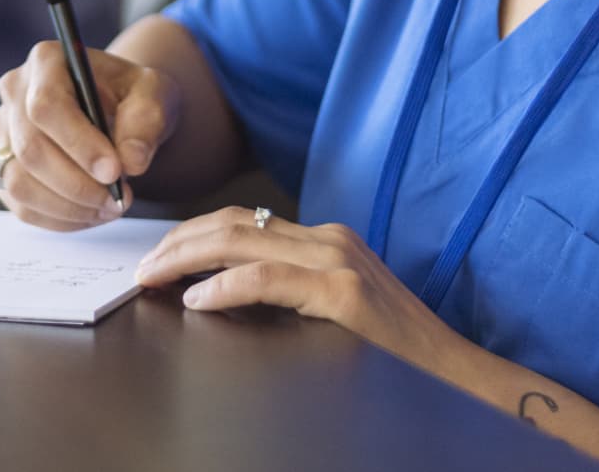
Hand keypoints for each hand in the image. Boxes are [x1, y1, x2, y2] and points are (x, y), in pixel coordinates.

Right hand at [0, 41, 181, 230]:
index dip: (78, 144)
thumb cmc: (132, 97)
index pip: (46, 106)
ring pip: (19, 183)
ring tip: (109, 207)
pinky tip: (89, 213)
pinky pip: (19, 205)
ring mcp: (1, 131)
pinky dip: (58, 219)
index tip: (114, 172)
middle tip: (119, 199)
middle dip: (77, 184)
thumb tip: (131, 161)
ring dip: (68, 207)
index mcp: (46, 61)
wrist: (117, 110)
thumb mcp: (154, 95)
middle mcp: (14, 91)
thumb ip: (146, 121)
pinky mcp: (0, 166)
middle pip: (30, 149)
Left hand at [134, 207, 469, 379]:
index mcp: (326, 240)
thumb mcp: (335, 309)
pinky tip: (198, 301)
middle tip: (142, 267)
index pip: (242, 222)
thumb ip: (291, 292)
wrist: (456, 376)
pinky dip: (224, 287)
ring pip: (241, 242)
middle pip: (232, 225)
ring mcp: (338, 261)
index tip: (157, 257)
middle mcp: (329, 239)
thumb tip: (221, 294)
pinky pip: (267, 280)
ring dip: (187, 258)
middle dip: (177, 243)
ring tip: (154, 278)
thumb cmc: (394, 352)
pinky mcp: (343, 293)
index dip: (192, 235)